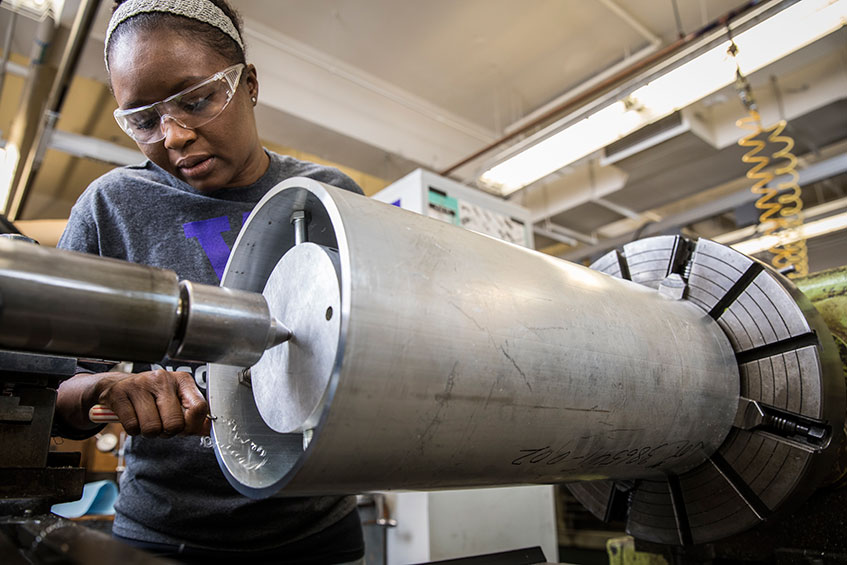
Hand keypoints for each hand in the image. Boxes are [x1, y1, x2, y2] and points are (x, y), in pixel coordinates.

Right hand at [94, 370, 209, 436]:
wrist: (118, 386)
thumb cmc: (152, 396)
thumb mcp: (176, 400)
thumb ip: (193, 415)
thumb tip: (207, 429)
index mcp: (182, 380)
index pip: (199, 408)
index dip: (192, 426)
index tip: (185, 428)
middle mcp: (162, 379)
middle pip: (175, 424)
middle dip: (168, 432)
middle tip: (161, 424)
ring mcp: (140, 385)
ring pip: (152, 428)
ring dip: (150, 432)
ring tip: (147, 420)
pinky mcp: (120, 394)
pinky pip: (132, 427)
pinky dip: (133, 430)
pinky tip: (134, 417)